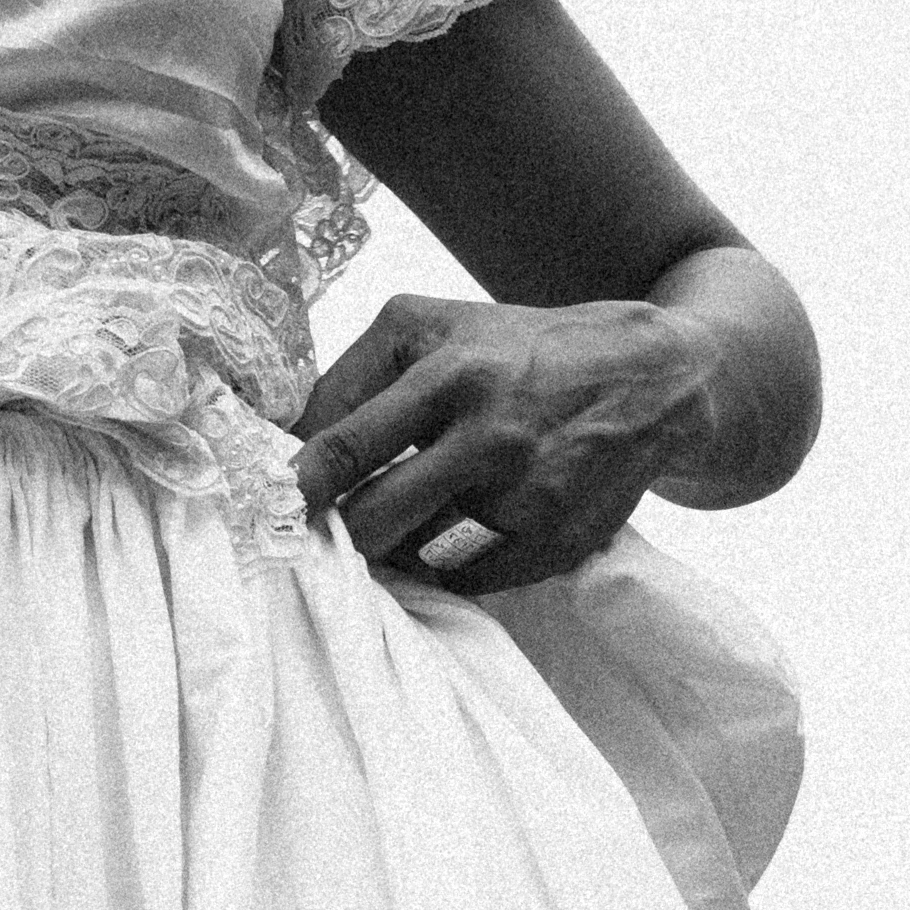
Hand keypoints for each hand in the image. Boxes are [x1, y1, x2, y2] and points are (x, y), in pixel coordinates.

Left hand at [287, 288, 730, 595]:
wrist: (648, 380)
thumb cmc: (516, 349)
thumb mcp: (431, 327)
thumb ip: (353, 376)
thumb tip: (288, 446)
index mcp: (449, 373)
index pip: (346, 443)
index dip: (295, 485)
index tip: (262, 506)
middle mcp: (489, 436)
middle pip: (372, 521)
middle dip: (332, 533)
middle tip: (311, 533)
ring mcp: (526, 498)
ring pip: (413, 557)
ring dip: (381, 552)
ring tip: (375, 532)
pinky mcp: (555, 545)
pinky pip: (464, 581)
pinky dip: (436, 569)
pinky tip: (433, 541)